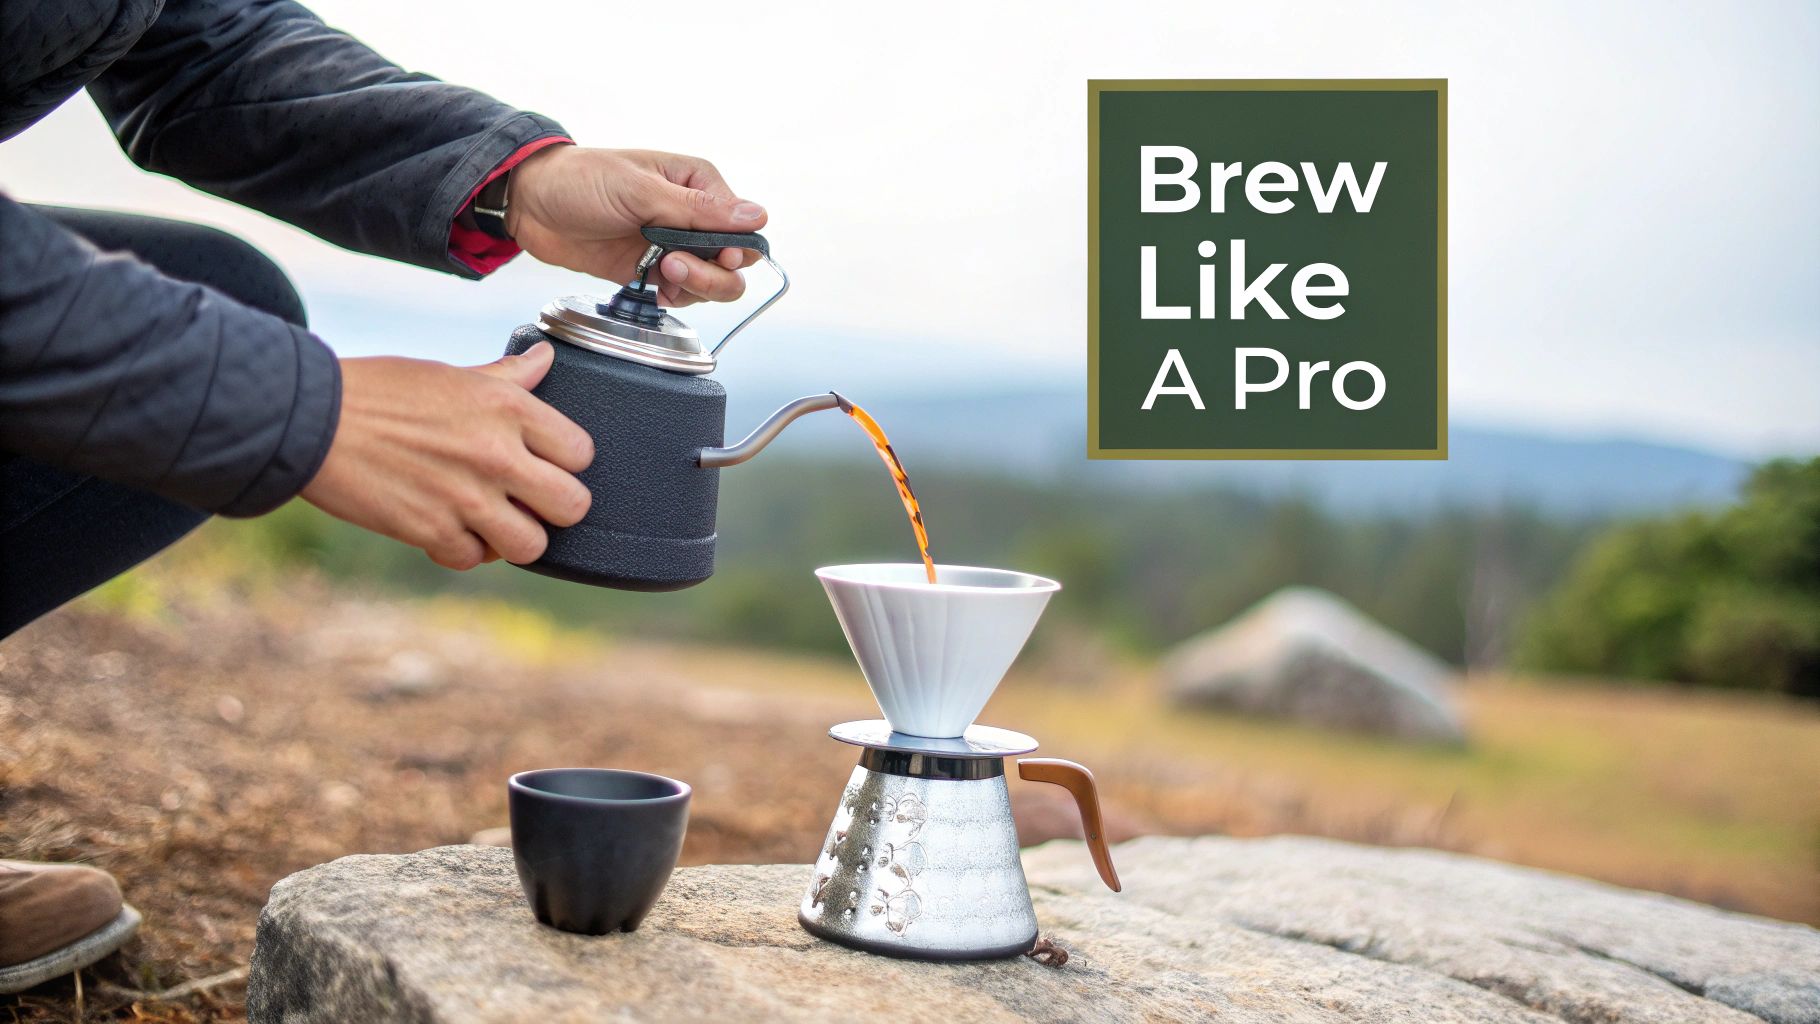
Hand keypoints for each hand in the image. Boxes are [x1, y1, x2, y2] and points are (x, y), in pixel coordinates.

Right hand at [301, 343, 593, 569]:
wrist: (312, 418)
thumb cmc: (380, 391)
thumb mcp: (452, 375)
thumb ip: (506, 377)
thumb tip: (545, 358)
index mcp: (508, 409)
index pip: (581, 452)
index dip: (567, 462)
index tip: (547, 462)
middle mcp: (497, 455)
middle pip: (572, 506)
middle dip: (554, 508)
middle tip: (529, 500)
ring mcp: (467, 497)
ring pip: (530, 545)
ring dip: (513, 538)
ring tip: (491, 521)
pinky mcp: (432, 530)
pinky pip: (473, 558)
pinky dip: (462, 550)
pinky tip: (449, 528)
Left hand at [506, 145, 766, 306]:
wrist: (532, 205)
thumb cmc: (581, 180)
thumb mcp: (640, 190)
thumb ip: (698, 210)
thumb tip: (757, 217)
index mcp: (698, 184)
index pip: (743, 224)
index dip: (735, 248)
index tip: (716, 256)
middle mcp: (693, 215)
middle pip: (736, 260)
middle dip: (713, 272)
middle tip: (674, 266)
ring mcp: (673, 245)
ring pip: (713, 282)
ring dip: (695, 286)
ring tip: (659, 272)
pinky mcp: (652, 270)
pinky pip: (684, 294)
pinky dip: (676, 297)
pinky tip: (653, 286)